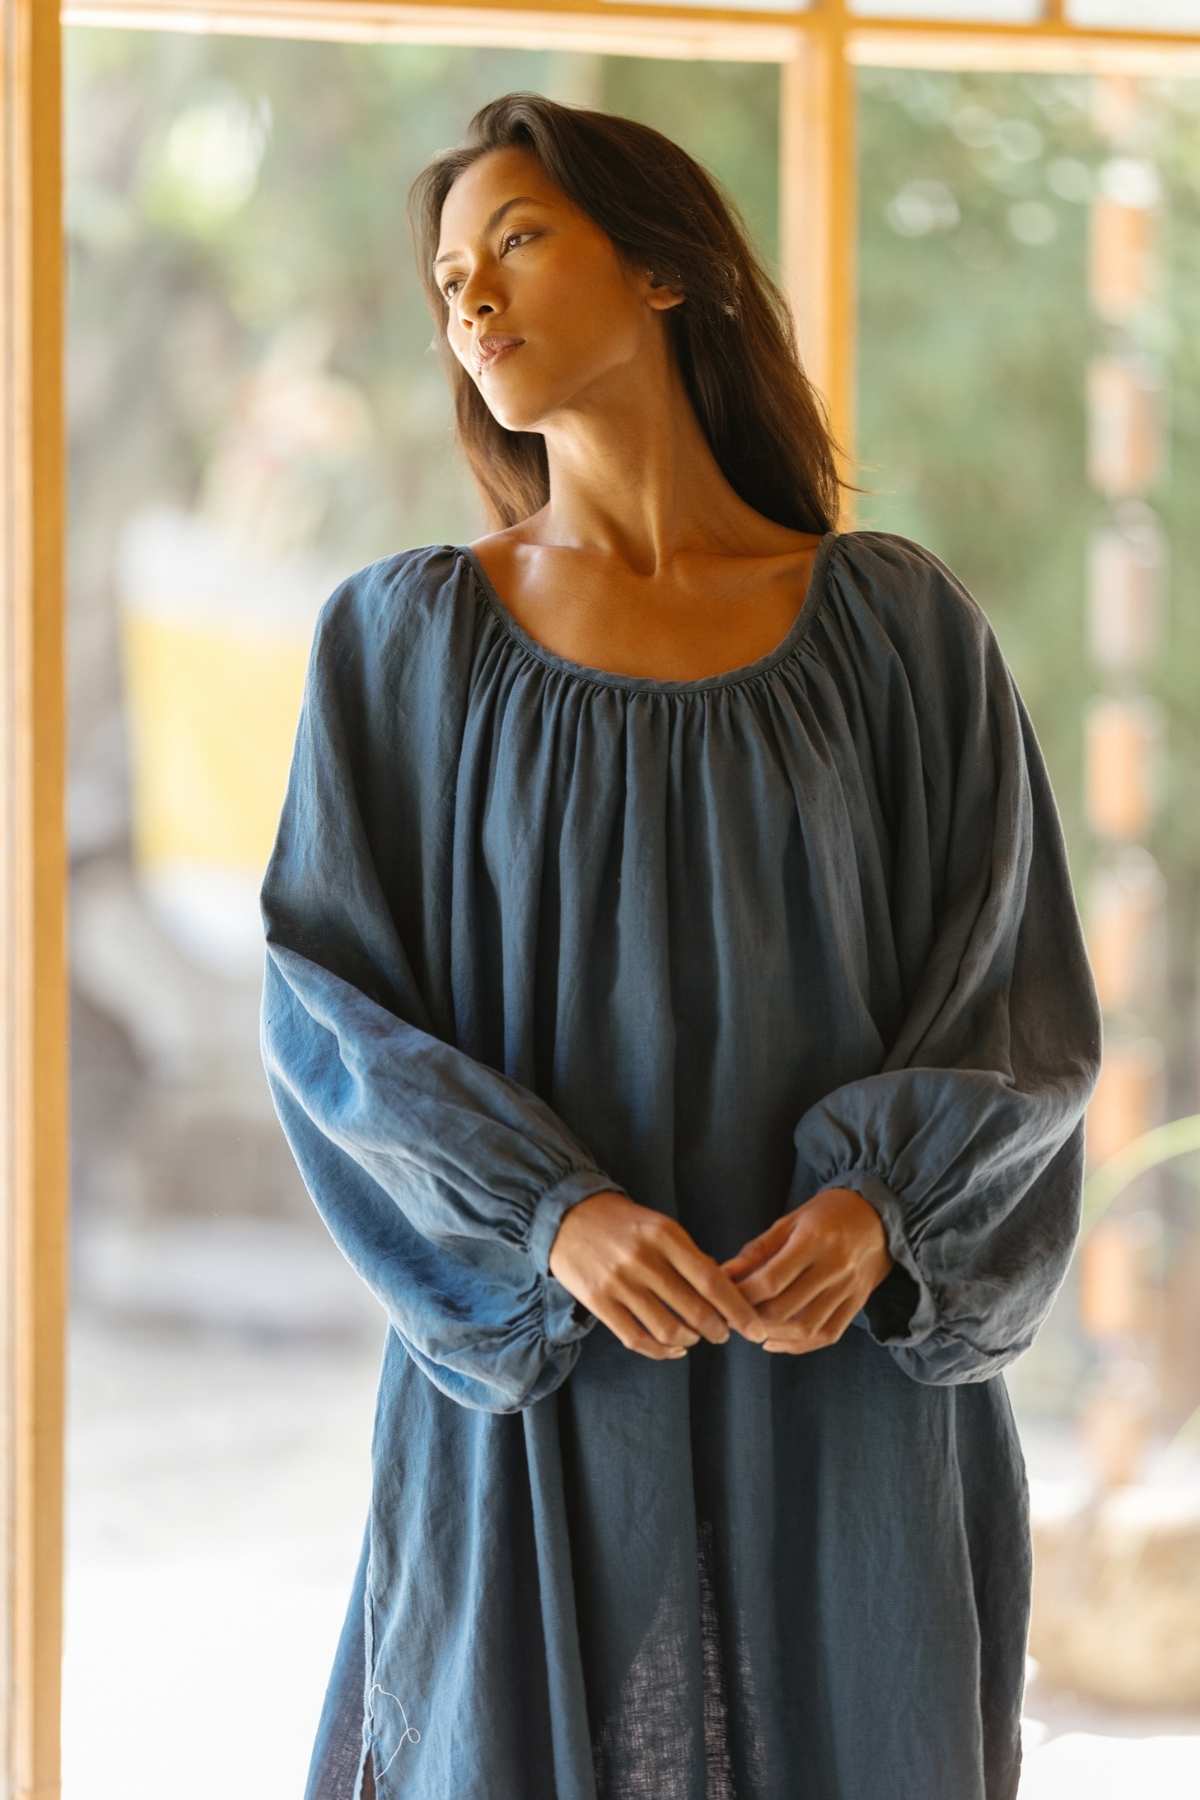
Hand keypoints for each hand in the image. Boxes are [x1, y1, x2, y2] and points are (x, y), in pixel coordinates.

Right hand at [548, 1191, 770, 1359]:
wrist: (566, 1217)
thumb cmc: (623, 1223)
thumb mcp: (660, 1226)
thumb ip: (689, 1256)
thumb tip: (724, 1291)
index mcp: (664, 1235)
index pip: (711, 1280)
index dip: (737, 1309)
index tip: (754, 1328)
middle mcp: (643, 1259)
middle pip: (694, 1309)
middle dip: (718, 1329)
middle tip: (724, 1334)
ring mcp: (619, 1283)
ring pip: (668, 1329)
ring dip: (690, 1340)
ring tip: (695, 1338)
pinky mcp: (599, 1302)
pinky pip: (636, 1339)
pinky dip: (661, 1351)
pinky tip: (673, 1348)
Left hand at [717, 1187, 894, 1353]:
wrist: (879, 1216)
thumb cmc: (828, 1214)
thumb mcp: (790, 1221)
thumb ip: (758, 1251)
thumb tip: (725, 1274)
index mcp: (814, 1240)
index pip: (771, 1280)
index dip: (742, 1295)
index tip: (723, 1297)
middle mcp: (834, 1268)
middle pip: (785, 1308)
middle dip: (752, 1318)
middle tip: (731, 1316)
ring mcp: (848, 1290)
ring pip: (805, 1327)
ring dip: (772, 1334)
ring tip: (751, 1329)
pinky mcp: (857, 1304)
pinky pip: (827, 1335)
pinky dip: (798, 1345)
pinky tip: (775, 1341)